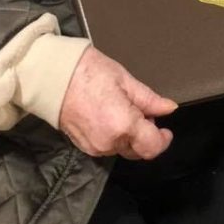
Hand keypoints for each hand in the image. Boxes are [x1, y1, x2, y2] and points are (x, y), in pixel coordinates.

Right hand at [59, 46, 177, 158]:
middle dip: (146, 136)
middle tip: (145, 113)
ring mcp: (95, 147)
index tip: (166, 130)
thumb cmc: (89, 72)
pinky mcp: (84, 147)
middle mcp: (109, 142)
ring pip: (123, 149)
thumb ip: (149, 100)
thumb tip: (169, 108)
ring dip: (130, 136)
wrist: (54, 77)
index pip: (152, 147)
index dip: (163, 140)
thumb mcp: (125, 80)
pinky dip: (115, 136)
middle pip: (138, 151)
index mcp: (123, 125)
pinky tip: (111, 116)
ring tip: (125, 110)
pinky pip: (108, 147)